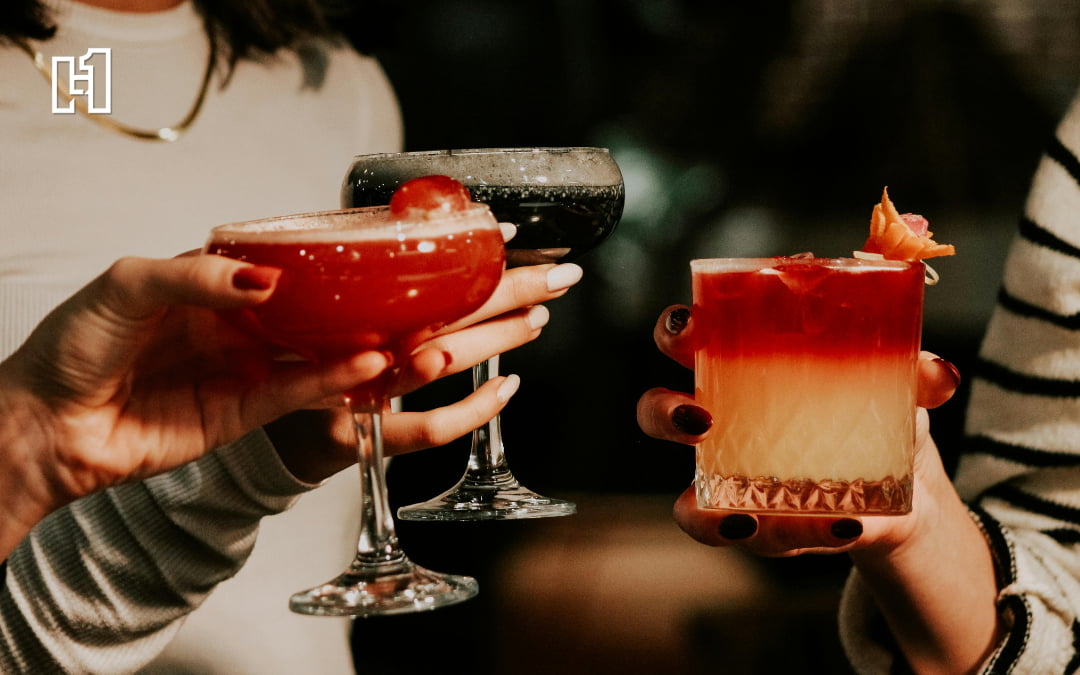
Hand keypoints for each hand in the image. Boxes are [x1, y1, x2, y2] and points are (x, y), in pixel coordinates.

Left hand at [0, 255, 393, 555]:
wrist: (45, 427)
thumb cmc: (69, 350)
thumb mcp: (126, 286)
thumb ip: (196, 276)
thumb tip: (263, 280)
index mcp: (206, 284)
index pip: (277, 265)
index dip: (320, 262)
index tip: (363, 254)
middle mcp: (232, 326)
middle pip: (307, 313)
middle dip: (353, 309)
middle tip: (399, 300)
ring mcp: (241, 369)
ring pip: (313, 355)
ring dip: (355, 348)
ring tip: (396, 337)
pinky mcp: (243, 413)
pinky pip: (296, 394)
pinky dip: (332, 382)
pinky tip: (361, 367)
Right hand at [267, 261, 582, 481]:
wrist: (256, 429)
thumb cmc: (294, 359)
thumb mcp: (317, 307)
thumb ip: (357, 274)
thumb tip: (411, 229)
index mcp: (349, 305)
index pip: (424, 274)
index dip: (470, 255)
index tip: (507, 233)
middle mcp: (357, 341)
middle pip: (446, 311)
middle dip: (507, 291)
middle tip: (555, 276)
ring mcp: (362, 388)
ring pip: (444, 358)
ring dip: (498, 336)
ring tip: (537, 317)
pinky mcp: (364, 431)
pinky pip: (429, 427)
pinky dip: (474, 409)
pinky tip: (507, 387)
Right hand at [636, 304, 961, 554]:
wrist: (904, 488)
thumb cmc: (878, 411)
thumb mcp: (898, 384)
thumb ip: (914, 371)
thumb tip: (941, 374)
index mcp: (738, 367)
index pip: (684, 339)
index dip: (674, 331)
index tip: (688, 328)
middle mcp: (719, 425)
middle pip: (655, 413)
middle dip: (663, 414)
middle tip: (699, 417)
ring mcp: (733, 484)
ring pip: (689, 506)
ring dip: (706, 515)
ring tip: (748, 515)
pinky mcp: (766, 529)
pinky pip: (763, 540)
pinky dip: (797, 536)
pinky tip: (841, 527)